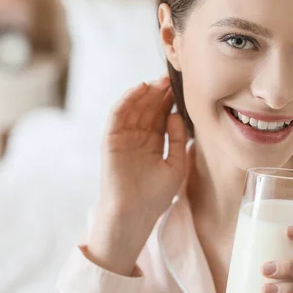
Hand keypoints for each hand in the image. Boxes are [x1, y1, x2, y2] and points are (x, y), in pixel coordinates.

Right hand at [86, 77, 187, 274]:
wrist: (134, 214)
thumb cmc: (156, 196)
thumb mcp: (176, 165)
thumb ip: (178, 140)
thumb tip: (176, 114)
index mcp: (153, 145)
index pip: (161, 117)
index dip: (169, 102)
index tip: (182, 88)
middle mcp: (138, 139)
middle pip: (148, 109)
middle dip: (159, 94)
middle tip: (172, 78)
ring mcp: (123, 138)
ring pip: (134, 109)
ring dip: (145, 93)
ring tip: (159, 81)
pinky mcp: (111, 140)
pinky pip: (118, 115)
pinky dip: (127, 100)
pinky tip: (140, 89)